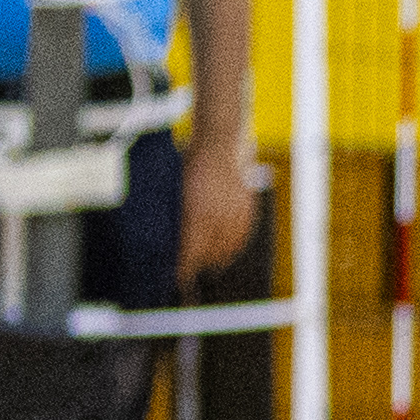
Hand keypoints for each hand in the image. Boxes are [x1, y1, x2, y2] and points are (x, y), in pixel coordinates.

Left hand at [181, 144, 262, 285]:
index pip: (192, 254)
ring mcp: (236, 213)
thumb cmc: (191, 163)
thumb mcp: (176, 190)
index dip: (184, 270)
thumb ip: (177, 220)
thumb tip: (171, 246)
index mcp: (197, 214)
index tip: (178, 279)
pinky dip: (234, 246)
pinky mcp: (248, 208)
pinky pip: (242, 236)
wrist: (220, 140)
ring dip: (218, 259)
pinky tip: (228, 250)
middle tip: (190, 274)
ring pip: (229, 249)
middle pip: (211, 256)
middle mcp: (219, 217)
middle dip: (200, 267)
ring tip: (210, 266)